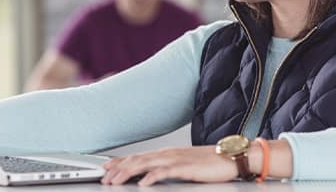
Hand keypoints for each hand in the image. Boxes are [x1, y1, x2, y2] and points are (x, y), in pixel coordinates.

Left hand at [101, 146, 238, 185]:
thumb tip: (151, 175)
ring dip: (128, 172)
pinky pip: (165, 172)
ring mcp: (176, 160)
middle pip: (136, 160)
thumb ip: (167, 168)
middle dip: (118, 169)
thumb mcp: (183, 165)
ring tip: (115, 180)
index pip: (137, 156)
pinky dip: (152, 176)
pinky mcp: (186, 168)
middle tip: (104, 178)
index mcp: (166, 154)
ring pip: (145, 164)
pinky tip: (143, 182)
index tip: (105, 168)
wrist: (231, 157)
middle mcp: (167, 154)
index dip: (119, 162)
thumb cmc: (209, 163)